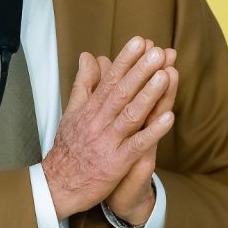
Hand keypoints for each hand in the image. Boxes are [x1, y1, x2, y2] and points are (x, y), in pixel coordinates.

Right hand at [43, 36, 174, 219]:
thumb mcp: (72, 111)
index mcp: (91, 108)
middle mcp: (99, 121)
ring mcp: (108, 141)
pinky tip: (168, 118)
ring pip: (131, 114)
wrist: (59, 185)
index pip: (110, 79)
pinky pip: (137, 145)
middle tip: (158, 52)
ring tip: (165, 76)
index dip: (126, 60)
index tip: (140, 42)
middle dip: (141, 71)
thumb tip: (87, 56)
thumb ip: (84, 83)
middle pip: (122, 92)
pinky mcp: (117, 162)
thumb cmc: (69, 147)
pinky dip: (153, 131)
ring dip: (149, 95)